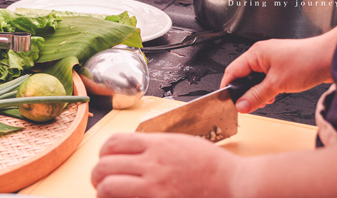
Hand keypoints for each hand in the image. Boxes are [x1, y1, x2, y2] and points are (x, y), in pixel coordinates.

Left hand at [92, 133, 241, 197]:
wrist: (238, 186)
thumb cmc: (215, 167)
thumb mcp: (182, 144)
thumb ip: (155, 146)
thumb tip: (134, 150)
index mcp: (157, 145)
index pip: (113, 143)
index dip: (104, 153)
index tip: (106, 161)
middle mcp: (152, 164)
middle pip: (104, 165)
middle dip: (98, 175)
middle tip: (102, 182)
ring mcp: (154, 187)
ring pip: (108, 186)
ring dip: (103, 192)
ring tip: (107, 195)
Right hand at [220, 28, 336, 113]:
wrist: (332, 57)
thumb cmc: (307, 61)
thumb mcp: (277, 83)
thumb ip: (257, 96)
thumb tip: (241, 105)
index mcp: (255, 53)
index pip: (232, 71)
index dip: (228, 87)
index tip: (227, 101)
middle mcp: (262, 54)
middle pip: (244, 75)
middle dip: (246, 92)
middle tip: (250, 105)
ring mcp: (274, 59)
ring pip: (258, 78)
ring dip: (260, 91)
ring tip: (266, 101)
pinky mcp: (284, 65)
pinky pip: (269, 78)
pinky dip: (270, 88)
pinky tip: (276, 95)